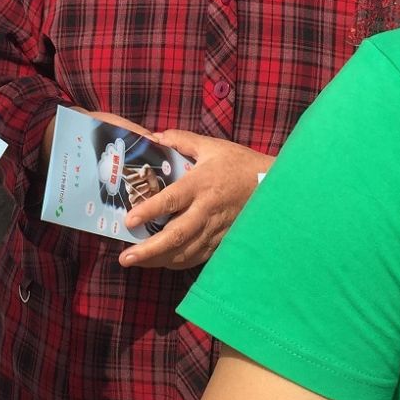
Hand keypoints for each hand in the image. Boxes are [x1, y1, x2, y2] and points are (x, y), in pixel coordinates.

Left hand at [118, 130, 270, 269]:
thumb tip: (154, 136)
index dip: (149, 211)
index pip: (171, 201)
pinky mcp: (223, 241)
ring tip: (136, 262)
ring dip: (159, 260)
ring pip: (185, 251)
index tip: (129, 220)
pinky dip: (178, 262)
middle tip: (125, 257)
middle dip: (149, 249)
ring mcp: (216, 229)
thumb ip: (182, 140)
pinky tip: (162, 262)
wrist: (274, 186)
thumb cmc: (240, 164)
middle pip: (175, 235)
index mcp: (201, 184)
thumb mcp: (212, 146)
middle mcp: (206, 210)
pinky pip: (198, 256)